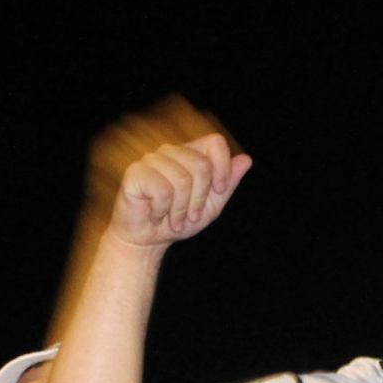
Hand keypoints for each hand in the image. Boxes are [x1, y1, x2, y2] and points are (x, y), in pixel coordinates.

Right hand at [111, 134, 251, 248]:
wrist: (147, 240)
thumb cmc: (177, 221)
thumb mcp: (210, 206)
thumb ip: (227, 184)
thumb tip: (246, 159)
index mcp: (190, 154)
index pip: (215, 142)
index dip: (222, 167)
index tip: (219, 190)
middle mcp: (171, 151)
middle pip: (201, 166)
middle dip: (200, 199)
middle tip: (190, 217)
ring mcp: (151, 159)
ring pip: (182, 180)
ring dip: (180, 210)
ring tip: (173, 220)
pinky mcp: (135, 172)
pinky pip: (162, 191)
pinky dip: (163, 210)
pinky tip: (155, 214)